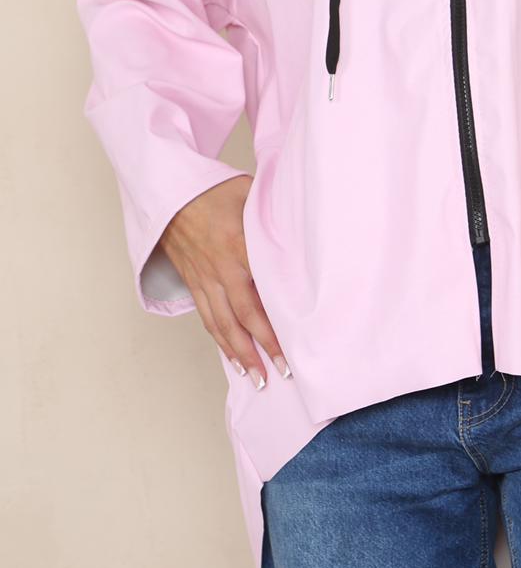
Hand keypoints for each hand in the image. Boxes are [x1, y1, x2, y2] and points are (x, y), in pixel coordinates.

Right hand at [159, 175, 291, 390]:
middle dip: (263, 348)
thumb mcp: (251, 195)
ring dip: (240, 354)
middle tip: (283, 372)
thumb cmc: (213, 189)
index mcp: (238, 246)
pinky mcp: (193, 282)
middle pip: (243, 317)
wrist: (169, 190)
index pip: (262, 293)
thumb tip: (304, 231)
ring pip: (223, 324)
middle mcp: (220, 269)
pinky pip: (207, 317)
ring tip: (258, 378)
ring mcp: (203, 279)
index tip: (295, 343)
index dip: (277, 321)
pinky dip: (220, 341)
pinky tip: (232, 357)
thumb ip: (274, 217)